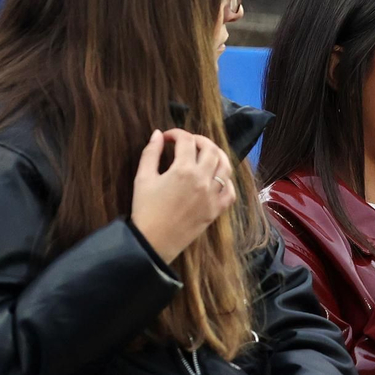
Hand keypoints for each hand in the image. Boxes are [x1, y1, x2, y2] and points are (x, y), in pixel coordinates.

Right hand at [130, 128, 235, 264]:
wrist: (153, 241)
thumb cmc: (145, 209)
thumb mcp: (142, 178)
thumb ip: (151, 153)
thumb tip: (157, 134)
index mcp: (183, 170)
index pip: (187, 140)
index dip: (176, 133)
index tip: (168, 138)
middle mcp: (202, 180)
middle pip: (211, 149)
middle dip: (199, 140)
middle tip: (188, 142)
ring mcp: (212, 195)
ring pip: (225, 166)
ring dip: (217, 155)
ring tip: (205, 154)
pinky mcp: (216, 210)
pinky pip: (231, 191)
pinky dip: (227, 181)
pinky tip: (216, 178)